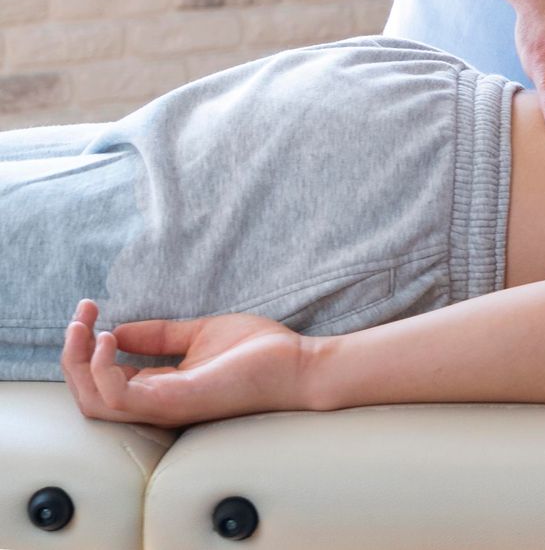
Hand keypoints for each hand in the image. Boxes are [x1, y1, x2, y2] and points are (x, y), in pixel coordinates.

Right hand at [60, 298, 306, 428]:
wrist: (300, 364)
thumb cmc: (260, 352)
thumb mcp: (200, 333)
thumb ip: (161, 336)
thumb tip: (119, 328)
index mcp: (160, 389)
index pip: (104, 379)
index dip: (87, 347)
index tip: (89, 310)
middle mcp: (155, 403)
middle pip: (89, 396)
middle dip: (72, 356)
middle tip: (77, 317)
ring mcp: (163, 406)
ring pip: (95, 401)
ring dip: (78, 363)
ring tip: (82, 327)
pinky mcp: (175, 401)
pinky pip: (121, 397)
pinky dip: (103, 370)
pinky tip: (108, 338)